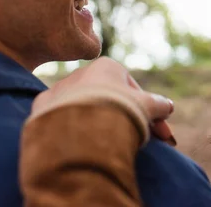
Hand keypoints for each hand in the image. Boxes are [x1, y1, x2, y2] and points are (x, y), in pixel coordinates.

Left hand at [32, 57, 175, 143]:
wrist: (80, 128)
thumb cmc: (118, 111)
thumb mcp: (147, 107)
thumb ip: (159, 105)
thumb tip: (168, 106)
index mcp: (107, 66)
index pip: (134, 92)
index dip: (152, 115)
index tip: (161, 136)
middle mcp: (81, 73)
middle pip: (110, 100)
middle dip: (128, 120)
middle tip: (142, 142)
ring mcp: (60, 90)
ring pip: (86, 109)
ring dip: (101, 125)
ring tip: (112, 145)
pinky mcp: (41, 110)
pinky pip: (62, 120)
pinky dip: (74, 130)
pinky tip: (83, 143)